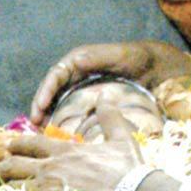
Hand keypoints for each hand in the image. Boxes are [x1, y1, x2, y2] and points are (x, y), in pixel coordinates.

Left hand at [0, 100, 142, 190]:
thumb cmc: (128, 172)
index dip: (16, 145)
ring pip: (9, 188)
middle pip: (12, 165)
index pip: (31, 144)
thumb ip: (110, 117)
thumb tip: (105, 98)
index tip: (5, 147)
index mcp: (64, 152)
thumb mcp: (121, 139)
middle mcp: (50, 169)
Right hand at [30, 40, 190, 125]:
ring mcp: (82, 88)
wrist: (156, 68)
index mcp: (79, 61)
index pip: (55, 75)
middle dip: (41, 107)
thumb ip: (97, 58)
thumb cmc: (137, 59)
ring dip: (49, 116)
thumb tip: (74, 63)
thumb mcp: (118, 55)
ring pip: (58, 102)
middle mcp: (76, 74)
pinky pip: (71, 110)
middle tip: (34, 124)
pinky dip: (63, 120)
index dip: (45, 91)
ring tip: (41, 132)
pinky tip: (59, 134)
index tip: (40, 107)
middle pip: (52, 91)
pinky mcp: (89, 101)